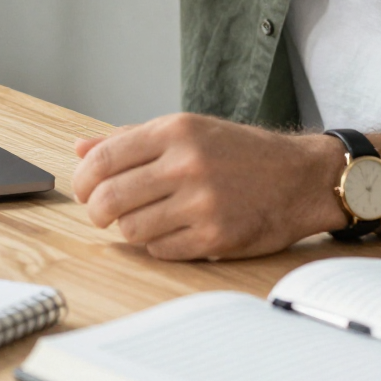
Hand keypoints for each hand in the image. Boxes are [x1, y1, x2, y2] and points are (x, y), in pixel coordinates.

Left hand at [71, 113, 346, 259]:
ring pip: (131, 229)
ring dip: (128, 229)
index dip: (83, 179)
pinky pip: (160, 250)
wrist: (300, 177)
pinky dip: (156, 244)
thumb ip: (132, 139)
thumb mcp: (188, 130)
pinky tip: (170, 231)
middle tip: (101, 212)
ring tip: (142, 219)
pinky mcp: (215, 238)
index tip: (83, 188)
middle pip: (110, 198)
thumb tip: (80, 148)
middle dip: (95, 210)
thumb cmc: (240, 152)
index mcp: (176, 131)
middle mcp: (187, 165)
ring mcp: (202, 204)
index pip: (104, 158)